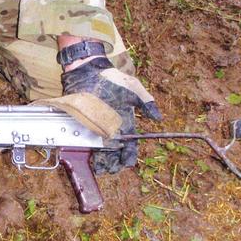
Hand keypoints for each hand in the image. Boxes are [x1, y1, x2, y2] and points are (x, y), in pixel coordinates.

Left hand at [61, 57, 161, 173]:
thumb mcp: (134, 88)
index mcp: (125, 124)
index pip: (130, 145)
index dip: (129, 156)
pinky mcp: (82, 123)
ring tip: (99, 167)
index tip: (127, 163)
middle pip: (114, 152)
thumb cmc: (114, 79)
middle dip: (113, 163)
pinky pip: (84, 140)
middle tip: (110, 169)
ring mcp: (96, 127)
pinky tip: (87, 157)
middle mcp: (111, 129)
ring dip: (100, 161)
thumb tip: (158, 117)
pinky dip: (86, 149)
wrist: (90, 71)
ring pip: (100, 150)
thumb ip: (146, 101)